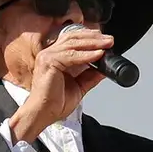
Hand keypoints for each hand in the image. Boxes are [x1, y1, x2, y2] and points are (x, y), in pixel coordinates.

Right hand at [9, 28, 112, 142]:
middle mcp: (50, 53)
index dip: (91, 38)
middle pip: (74, 38)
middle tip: (110, 40)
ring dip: (93, 43)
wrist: (43, 114)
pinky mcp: (49, 62)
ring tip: (106, 44)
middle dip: (94, 37)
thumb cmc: (54, 103)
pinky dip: (86, 54)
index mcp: (55, 57)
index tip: (106, 41)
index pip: (74, 40)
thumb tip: (104, 69)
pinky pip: (71, 55)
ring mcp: (48, 56)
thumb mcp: (79, 87)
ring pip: (73, 44)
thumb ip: (90, 76)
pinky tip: (98, 54)